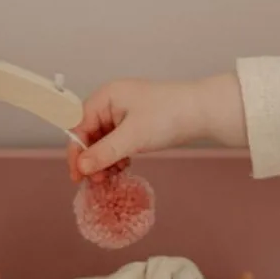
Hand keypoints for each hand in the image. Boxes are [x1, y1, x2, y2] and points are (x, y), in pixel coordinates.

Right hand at [67, 73, 246, 182]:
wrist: (203, 112)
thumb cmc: (169, 115)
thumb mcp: (133, 136)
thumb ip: (104, 152)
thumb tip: (82, 167)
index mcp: (105, 97)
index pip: (78, 125)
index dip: (76, 151)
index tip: (78, 175)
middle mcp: (111, 104)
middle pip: (88, 134)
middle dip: (91, 158)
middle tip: (97, 181)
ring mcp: (123, 114)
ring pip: (102, 141)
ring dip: (103, 161)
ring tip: (110, 177)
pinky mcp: (135, 125)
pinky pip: (116, 143)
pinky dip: (116, 158)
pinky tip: (122, 169)